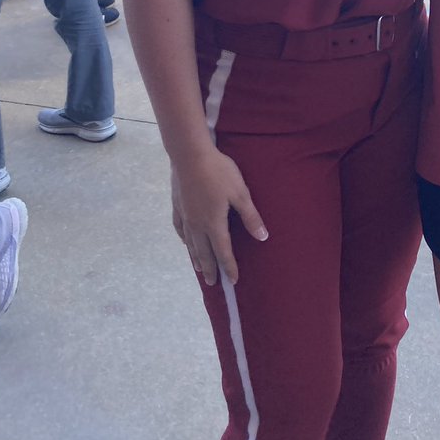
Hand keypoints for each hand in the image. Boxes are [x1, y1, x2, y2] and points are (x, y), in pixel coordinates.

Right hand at [170, 148, 267, 286]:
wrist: (189, 155)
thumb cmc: (219, 172)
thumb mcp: (240, 193)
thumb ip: (250, 216)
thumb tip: (263, 238)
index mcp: (214, 223)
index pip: (223, 251)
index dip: (229, 267)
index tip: (233, 281)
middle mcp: (197, 225)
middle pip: (204, 253)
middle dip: (211, 269)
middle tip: (214, 283)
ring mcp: (185, 216)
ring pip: (191, 244)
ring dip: (197, 259)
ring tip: (200, 270)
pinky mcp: (177, 206)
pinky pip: (181, 230)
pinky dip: (185, 241)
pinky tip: (185, 242)